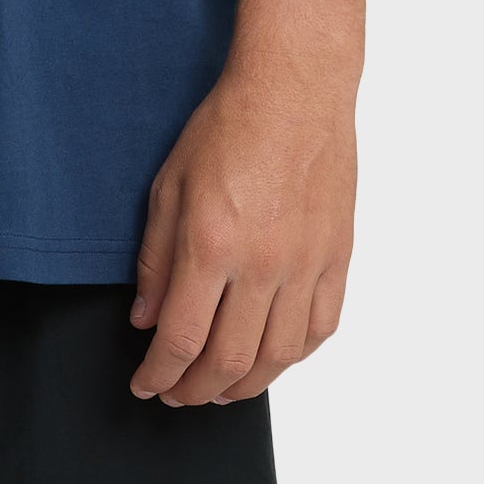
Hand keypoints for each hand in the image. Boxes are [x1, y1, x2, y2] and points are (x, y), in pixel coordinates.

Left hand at [128, 56, 354, 405]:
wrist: (294, 89)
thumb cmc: (228, 125)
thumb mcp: (170, 184)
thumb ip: (156, 258)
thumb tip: (146, 319)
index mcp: (212, 243)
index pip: (182, 338)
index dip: (159, 373)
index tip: (146, 383)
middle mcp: (262, 263)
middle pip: (229, 360)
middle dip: (195, 390)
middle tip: (176, 393)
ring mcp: (306, 264)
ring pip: (277, 358)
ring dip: (243, 386)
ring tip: (219, 388)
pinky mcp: (337, 258)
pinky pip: (319, 330)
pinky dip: (292, 357)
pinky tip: (270, 357)